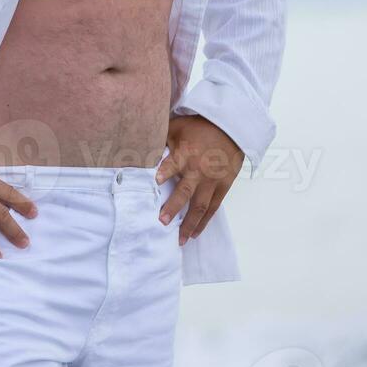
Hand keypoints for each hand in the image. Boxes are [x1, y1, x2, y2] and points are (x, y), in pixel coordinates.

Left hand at [155, 115, 244, 245]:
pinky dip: (204, 222)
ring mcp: (212, 180)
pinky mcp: (223, 186)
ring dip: (189, 224)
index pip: (172, 164)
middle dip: (174, 207)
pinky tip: (194, 233)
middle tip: (162, 222)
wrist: (229, 128)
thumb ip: (160, 138)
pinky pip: (213, 208)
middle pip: (186, 191)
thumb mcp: (177, 127)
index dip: (164, 173)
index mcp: (186, 154)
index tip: (155, 182)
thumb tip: (137, 144)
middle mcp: (199, 170)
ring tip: (179, 239)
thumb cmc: (199, 127)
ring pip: (200, 206)